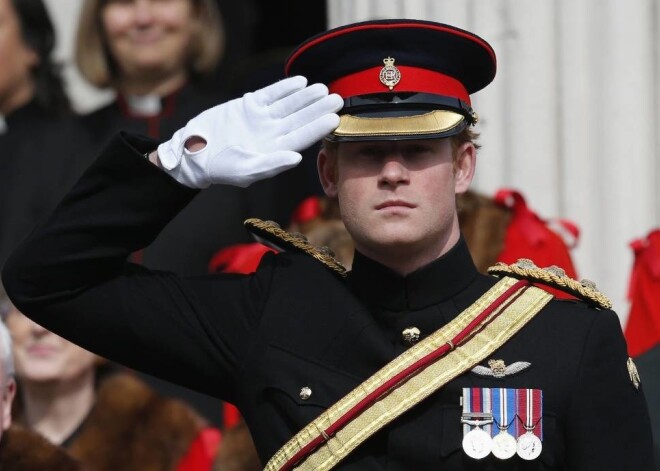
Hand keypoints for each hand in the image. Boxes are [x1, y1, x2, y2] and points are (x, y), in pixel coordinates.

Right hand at [157, 76, 342, 187]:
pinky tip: (300, 81)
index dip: (318, 127)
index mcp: (275, 150)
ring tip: (322, 88)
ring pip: (289, 105)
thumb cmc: (220, 168)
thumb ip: (272, 164)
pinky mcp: (249, 105)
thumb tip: (296, 158)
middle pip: (300, 119)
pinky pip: (270, 94)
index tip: (334, 118)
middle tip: (337, 98)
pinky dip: (284, 88)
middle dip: (318, 109)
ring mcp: (262, 118)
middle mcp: (272, 133)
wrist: (193, 151)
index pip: (302, 137)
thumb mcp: (246, 170)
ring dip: (305, 96)